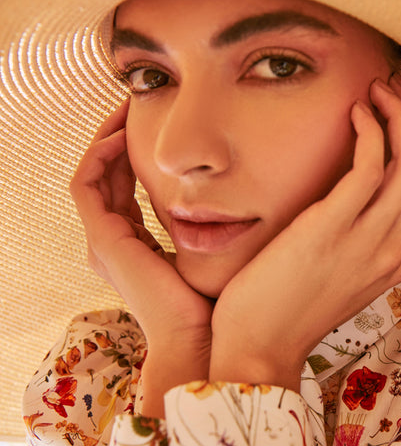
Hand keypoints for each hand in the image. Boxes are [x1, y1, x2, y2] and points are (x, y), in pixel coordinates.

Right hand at [70, 101, 213, 412]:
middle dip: (124, 137)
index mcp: (140, 250)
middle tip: (144, 103)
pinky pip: (86, 184)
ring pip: (93, 174)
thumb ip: (234, 226)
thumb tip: (270, 194)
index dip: (141, 154)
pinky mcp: (103, 241)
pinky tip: (126, 130)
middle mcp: (115, 246)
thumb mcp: (228, 255)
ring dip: (109, 136)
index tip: (166, 125)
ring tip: (131, 106)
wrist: (206, 343)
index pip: (129, 190)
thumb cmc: (227, 306)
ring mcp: (105, 244)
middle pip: (109, 178)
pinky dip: (101, 154)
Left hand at [209, 75, 400, 389]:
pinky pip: (370, 167)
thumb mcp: (339, 274)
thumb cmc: (286, 309)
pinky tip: (356, 111)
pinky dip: (370, 130)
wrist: (259, 348)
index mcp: (398, 260)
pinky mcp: (331, 231)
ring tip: (380, 89)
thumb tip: (355, 196)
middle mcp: (393, 250)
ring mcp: (367, 243)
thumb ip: (358, 238)